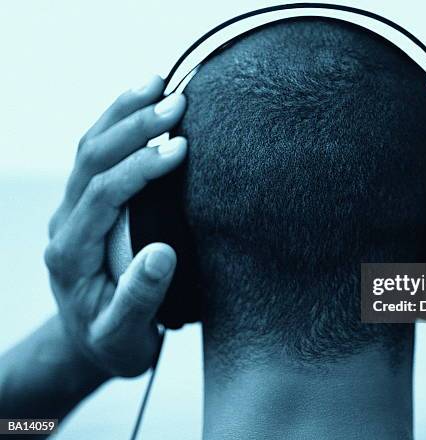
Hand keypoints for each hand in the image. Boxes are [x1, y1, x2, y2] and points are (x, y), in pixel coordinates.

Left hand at [44, 75, 186, 376]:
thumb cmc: (110, 340)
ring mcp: (75, 209)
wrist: (87, 340)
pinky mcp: (88, 204)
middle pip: (91, 158)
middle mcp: (67, 223)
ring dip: (123, 113)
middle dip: (133, 125)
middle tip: (177, 104)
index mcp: (71, 253)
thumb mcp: (124, 336)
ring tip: (159, 83)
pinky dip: (121, 124)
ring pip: (91, 147)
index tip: (179, 149)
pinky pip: (99, 155)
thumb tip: (162, 254)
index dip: (140, 168)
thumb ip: (139, 299)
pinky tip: (143, 105)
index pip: (102, 195)